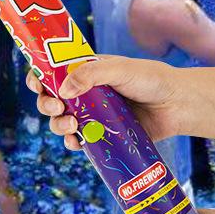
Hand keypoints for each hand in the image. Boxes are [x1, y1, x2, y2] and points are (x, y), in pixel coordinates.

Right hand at [26, 55, 183, 148]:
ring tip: (72, 126)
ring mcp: (94, 116)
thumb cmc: (151, 79)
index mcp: (85, 71)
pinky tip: (76, 143)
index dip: (39, 77)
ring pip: (63, 122)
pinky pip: (81, 142)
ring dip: (58, 125)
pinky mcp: (104, 136)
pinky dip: (73, 143)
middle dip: (46, 104)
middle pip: (53, 99)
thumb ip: (91, 74)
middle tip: (56, 108)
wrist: (177, 105)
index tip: (37, 84)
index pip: (52, 72)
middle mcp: (85, 93)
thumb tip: (63, 88)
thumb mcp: (119, 69)